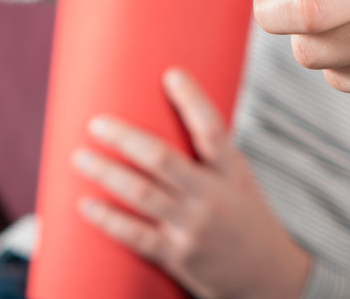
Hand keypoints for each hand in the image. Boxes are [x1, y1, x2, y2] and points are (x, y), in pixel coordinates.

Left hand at [73, 69, 309, 298]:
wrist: (268, 276)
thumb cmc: (246, 219)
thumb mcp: (239, 181)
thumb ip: (209, 156)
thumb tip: (163, 116)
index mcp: (232, 172)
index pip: (212, 129)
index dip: (192, 99)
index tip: (171, 74)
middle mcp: (212, 197)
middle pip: (162, 159)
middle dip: (125, 138)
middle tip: (97, 123)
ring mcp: (193, 227)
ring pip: (141, 194)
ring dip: (106, 173)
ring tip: (80, 157)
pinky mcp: (178, 256)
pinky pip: (135, 235)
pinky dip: (107, 219)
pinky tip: (86, 204)